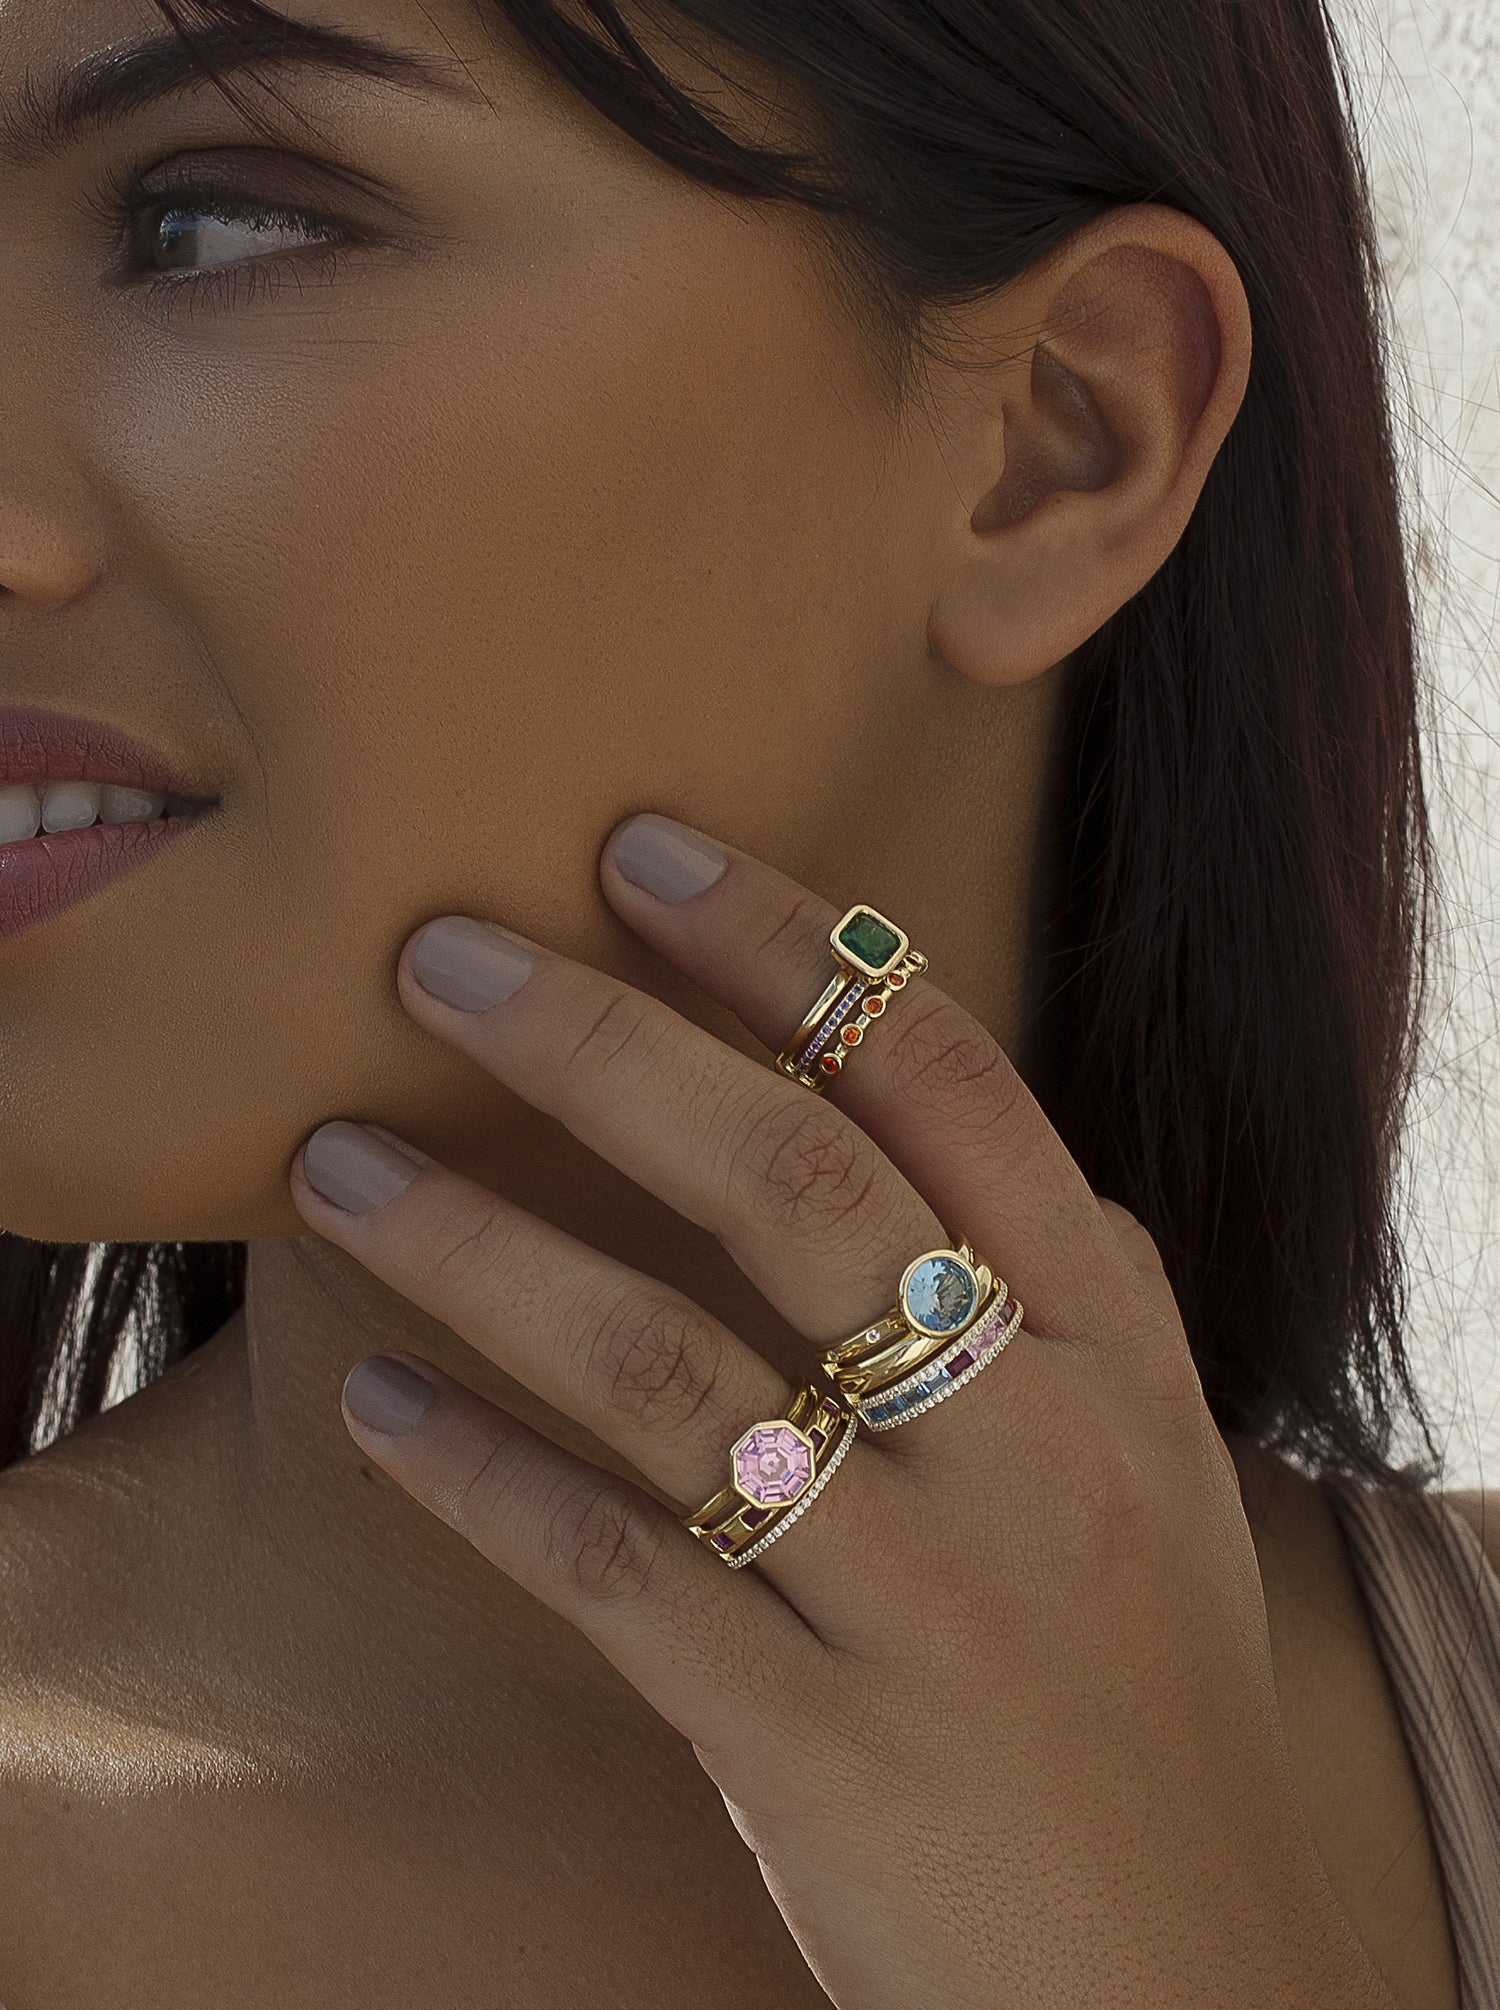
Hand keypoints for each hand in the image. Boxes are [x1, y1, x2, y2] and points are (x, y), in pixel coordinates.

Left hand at [289, 815, 1395, 2009]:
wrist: (1181, 1988)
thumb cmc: (1146, 1698)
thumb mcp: (1160, 1472)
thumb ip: (1074, 1301)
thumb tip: (968, 1142)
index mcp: (1118, 1353)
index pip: (948, 1084)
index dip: (788, 947)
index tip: (643, 849)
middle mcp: (1038, 1445)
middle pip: (798, 1186)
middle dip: (605, 1047)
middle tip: (441, 958)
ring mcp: (934, 1602)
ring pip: (673, 1367)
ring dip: (483, 1250)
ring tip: (340, 1167)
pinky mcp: (824, 1752)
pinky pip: (618, 1573)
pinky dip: (479, 1481)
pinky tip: (378, 1411)